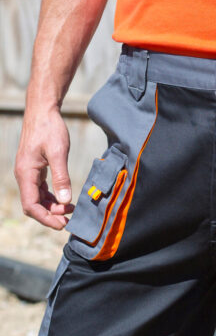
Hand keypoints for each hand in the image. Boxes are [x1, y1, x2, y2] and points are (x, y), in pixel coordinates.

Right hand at [14, 106, 74, 229]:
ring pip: (38, 199)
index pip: (31, 205)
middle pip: (34, 205)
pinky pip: (41, 190)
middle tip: (68, 221)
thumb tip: (66, 201)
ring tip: (70, 210)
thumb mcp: (58, 153)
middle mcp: (24, 175)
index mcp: (26, 173)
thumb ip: (62, 177)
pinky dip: (52, 198)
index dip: (45, 218)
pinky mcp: (35, 169)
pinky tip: (65, 200)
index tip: (62, 224)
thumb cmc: (50, 128)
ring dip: (52, 207)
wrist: (43, 110)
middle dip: (50, 215)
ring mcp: (29, 173)